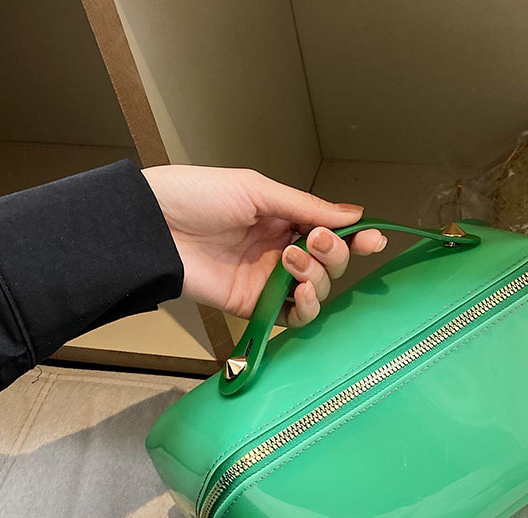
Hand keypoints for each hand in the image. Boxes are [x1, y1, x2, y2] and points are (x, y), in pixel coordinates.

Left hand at [142, 165, 385, 325]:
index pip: (330, 234)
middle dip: (332, 252)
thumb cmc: (197, 197)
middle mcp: (281, 252)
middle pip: (331, 263)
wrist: (154, 228)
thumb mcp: (258, 191)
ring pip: (319, 289)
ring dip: (317, 275)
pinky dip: (308, 307)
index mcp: (283, 220)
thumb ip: (306, 206)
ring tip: (291, 260)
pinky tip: (302, 291)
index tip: (373, 238)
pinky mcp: (255, 306)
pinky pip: (296, 316)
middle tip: (312, 240)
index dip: (355, 238)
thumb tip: (353, 213)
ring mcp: (270, 281)